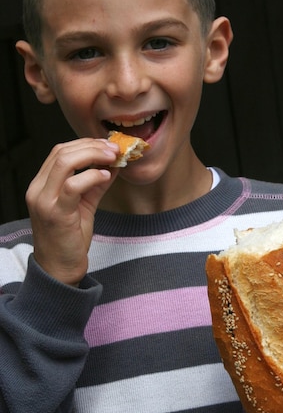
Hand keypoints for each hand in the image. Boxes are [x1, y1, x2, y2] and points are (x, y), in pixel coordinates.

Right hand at [26, 138, 118, 285]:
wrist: (60, 268)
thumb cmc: (69, 238)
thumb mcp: (83, 205)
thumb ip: (95, 184)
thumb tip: (113, 164)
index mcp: (41, 185)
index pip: (59, 152)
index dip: (85, 144)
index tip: (107, 145)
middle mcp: (37, 190)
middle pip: (62, 152)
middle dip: (92, 146)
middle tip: (114, 148)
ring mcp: (44, 201)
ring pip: (65, 163)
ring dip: (93, 155)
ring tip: (113, 158)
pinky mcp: (56, 213)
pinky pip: (73, 185)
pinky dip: (92, 176)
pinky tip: (106, 176)